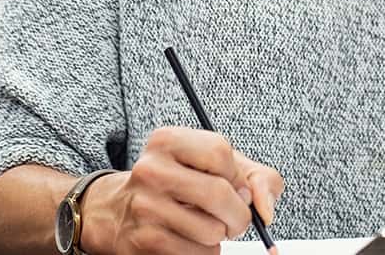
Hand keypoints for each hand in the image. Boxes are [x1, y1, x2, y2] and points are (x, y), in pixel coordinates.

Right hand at [85, 126, 283, 254]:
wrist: (118, 210)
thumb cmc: (178, 184)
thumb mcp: (213, 166)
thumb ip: (255, 177)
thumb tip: (265, 208)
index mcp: (167, 141)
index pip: (219, 152)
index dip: (236, 175)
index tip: (233, 185)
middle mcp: (151, 170)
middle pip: (219, 193)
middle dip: (238, 214)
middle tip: (234, 218)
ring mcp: (145, 207)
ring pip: (212, 231)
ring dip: (219, 235)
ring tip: (205, 226)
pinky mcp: (144, 241)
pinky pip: (197, 254)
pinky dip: (204, 252)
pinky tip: (188, 239)